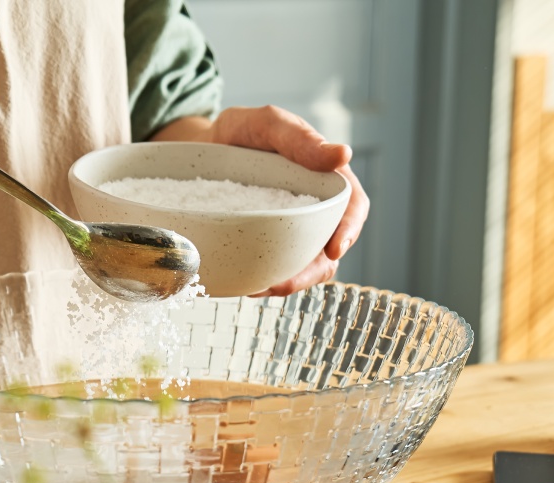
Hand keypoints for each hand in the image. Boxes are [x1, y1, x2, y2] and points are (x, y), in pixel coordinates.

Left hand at [156, 105, 369, 295]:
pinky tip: (247, 284)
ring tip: (259, 288)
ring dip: (287, 282)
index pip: (352, 207)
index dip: (348, 231)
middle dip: (312, 271)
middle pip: (329, 249)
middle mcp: (314, 209)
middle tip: (284, 283)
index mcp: (326, 179)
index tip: (334, 250)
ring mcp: (291, 230)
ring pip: (303, 265)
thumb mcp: (268, 124)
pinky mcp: (268, 244)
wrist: (202, 148)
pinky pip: (275, 268)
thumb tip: (342, 154)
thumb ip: (300, 138)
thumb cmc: (241, 131)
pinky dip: (264, 280)